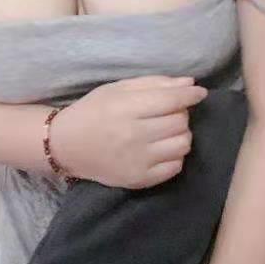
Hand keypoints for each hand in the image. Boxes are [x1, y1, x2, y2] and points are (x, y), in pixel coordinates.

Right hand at [48, 75, 207, 188]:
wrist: (66, 146)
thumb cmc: (93, 111)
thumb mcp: (117, 89)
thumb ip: (153, 84)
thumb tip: (190, 84)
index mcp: (125, 108)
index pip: (171, 100)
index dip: (191, 95)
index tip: (199, 93)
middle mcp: (133, 135)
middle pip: (180, 122)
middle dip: (181, 113)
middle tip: (168, 112)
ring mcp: (137, 161)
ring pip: (183, 144)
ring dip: (180, 134)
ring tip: (165, 131)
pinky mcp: (139, 179)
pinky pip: (176, 167)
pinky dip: (174, 155)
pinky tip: (160, 148)